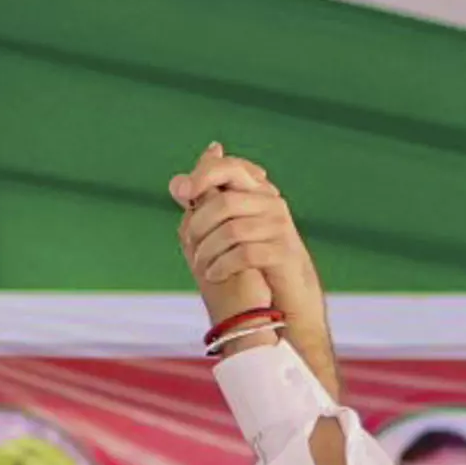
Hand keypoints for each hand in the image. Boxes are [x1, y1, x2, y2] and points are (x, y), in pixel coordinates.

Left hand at [171, 146, 326, 358]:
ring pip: (231, 231)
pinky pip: (244, 254)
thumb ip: (205, 203)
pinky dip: (222, 266)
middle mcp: (271, 203)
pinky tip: (214, 274)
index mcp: (257, 191)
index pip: (229, 167)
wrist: (289, 297)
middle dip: (199, 224)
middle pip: (225, 201)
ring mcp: (279, 227)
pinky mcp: (283, 253)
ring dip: (208, 251)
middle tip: (189, 243)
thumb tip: (176, 182)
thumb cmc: (254, 260)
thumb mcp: (228, 227)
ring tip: (201, 265)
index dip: (203, 176)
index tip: (182, 193)